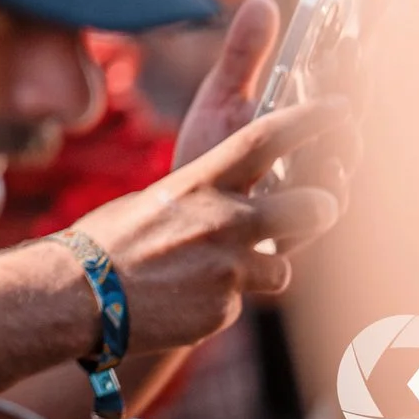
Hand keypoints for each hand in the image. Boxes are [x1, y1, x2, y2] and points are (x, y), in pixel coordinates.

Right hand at [70, 1, 352, 352]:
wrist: (76, 296)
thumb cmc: (106, 242)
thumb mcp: (151, 201)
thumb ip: (199, 197)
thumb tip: (228, 197)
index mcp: (197, 184)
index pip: (263, 141)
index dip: (308, 122)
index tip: (342, 109)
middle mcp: (220, 222)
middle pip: (309, 209)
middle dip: (324, 208)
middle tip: (322, 207)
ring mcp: (227, 269)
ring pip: (283, 268)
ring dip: (261, 271)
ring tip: (215, 272)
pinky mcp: (224, 309)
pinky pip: (241, 303)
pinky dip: (220, 300)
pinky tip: (184, 299)